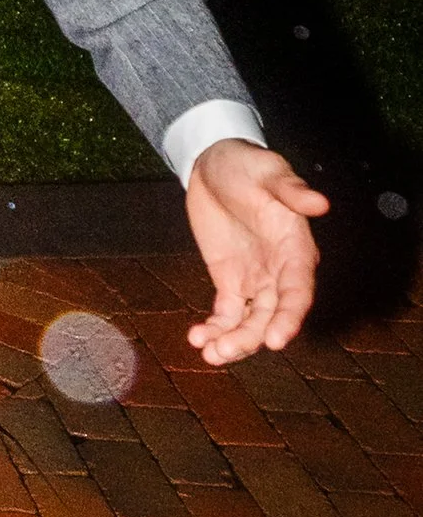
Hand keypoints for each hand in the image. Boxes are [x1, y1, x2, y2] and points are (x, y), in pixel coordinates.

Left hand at [184, 139, 326, 364]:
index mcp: (295, 249)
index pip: (298, 291)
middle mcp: (279, 271)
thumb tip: (320, 203)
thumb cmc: (247, 165)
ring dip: (232, 340)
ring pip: (250, 320)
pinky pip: (227, 313)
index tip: (275, 340)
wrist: (213, 164)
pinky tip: (197, 337)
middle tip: (225, 352)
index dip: (289, 317)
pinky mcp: (230, 281)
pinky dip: (215, 328)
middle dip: (251, 337)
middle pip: (272, 314)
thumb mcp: (268, 172)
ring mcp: (255, 279)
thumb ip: (291, 191)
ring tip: (208, 353)